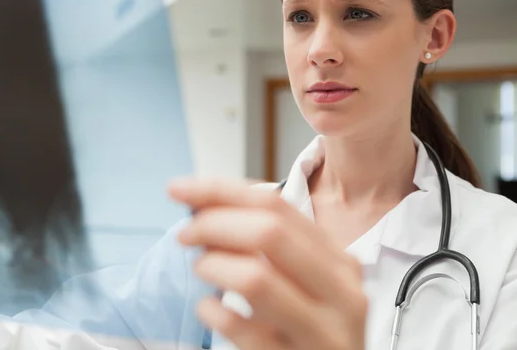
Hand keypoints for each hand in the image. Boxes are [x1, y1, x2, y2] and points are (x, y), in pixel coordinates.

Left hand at [168, 177, 366, 349]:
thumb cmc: (310, 325)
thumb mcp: (305, 280)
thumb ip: (268, 244)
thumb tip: (204, 206)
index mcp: (339, 262)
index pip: (277, 206)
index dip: (221, 191)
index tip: (180, 189)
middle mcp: (340, 293)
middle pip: (269, 233)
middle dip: (214, 223)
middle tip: (185, 233)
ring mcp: (321, 332)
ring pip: (255, 278)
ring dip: (213, 265)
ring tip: (202, 268)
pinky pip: (241, 328)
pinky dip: (212, 310)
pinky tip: (208, 307)